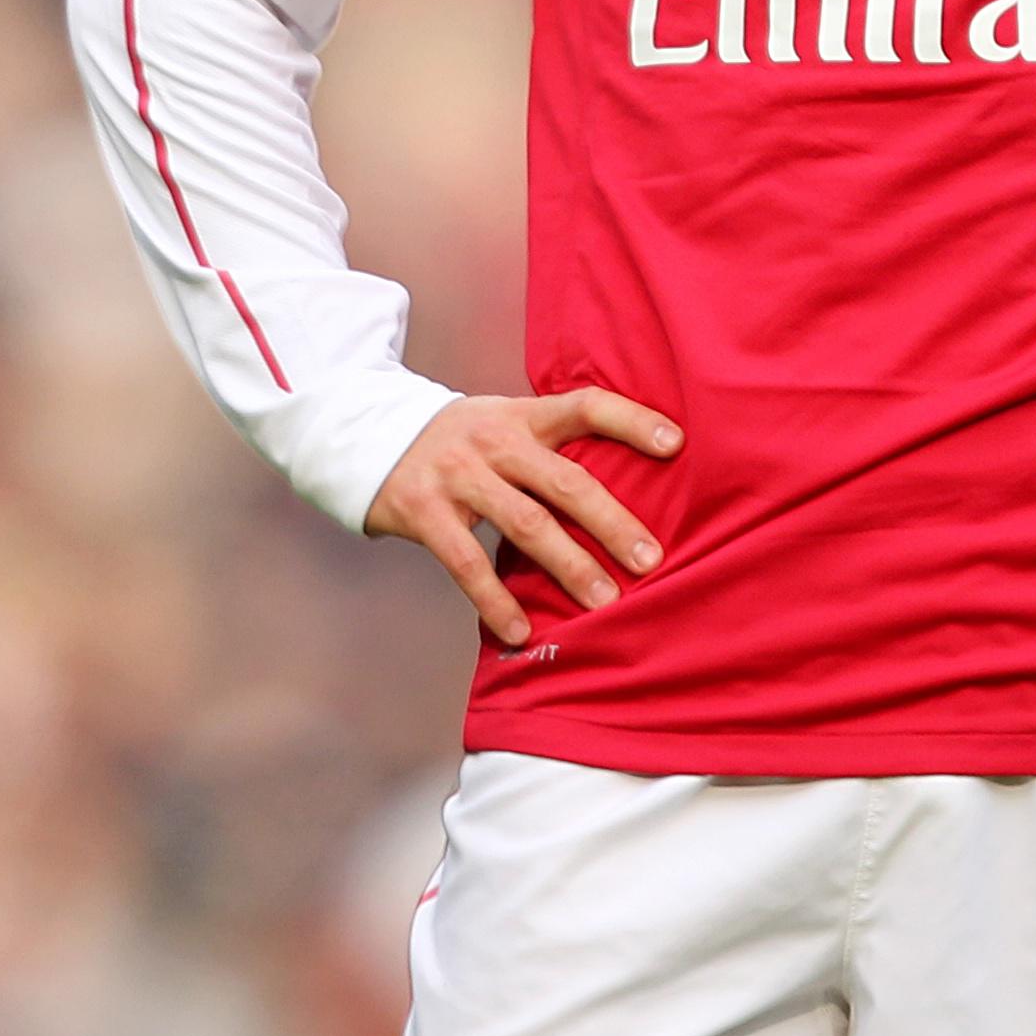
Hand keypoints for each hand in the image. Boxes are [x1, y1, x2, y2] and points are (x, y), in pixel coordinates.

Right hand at [364, 389, 682, 645]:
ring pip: (525, 523)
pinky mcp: (423, 510)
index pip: (584, 406)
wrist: (360, 434)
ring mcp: (456, 474)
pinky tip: (519, 629)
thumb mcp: (498, 426)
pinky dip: (495, 600)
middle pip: (564, 479)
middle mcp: (492, 440)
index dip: (631, 421)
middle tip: (651, 560)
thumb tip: (624, 500)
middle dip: (612, 521)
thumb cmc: (454, 444)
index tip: (676, 444)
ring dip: (569, 565)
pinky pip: (466, 562)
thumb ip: (546, 453)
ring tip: (604, 601)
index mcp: (519, 416)